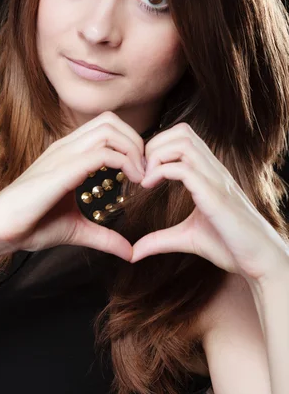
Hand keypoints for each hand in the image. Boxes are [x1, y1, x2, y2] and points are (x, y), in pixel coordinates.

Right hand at [0, 112, 144, 260]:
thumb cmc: (30, 225)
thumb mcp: (77, 229)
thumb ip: (104, 236)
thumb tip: (129, 252)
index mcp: (68, 154)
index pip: (106, 128)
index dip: (130, 144)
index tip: (141, 173)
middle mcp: (66, 147)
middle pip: (111, 120)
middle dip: (136, 141)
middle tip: (145, 171)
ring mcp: (63, 155)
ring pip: (109, 129)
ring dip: (133, 148)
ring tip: (140, 176)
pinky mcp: (63, 170)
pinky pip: (102, 153)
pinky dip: (125, 162)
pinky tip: (132, 183)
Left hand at [131, 123, 288, 284]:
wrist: (260, 262)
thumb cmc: (230, 247)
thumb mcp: (186, 238)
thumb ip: (159, 240)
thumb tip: (134, 252)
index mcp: (209, 174)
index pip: (183, 137)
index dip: (157, 146)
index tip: (143, 171)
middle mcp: (214, 171)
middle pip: (181, 131)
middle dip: (154, 145)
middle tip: (141, 171)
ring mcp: (216, 181)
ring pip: (183, 142)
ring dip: (156, 155)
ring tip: (145, 179)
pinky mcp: (215, 197)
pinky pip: (184, 169)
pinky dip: (160, 172)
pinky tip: (149, 187)